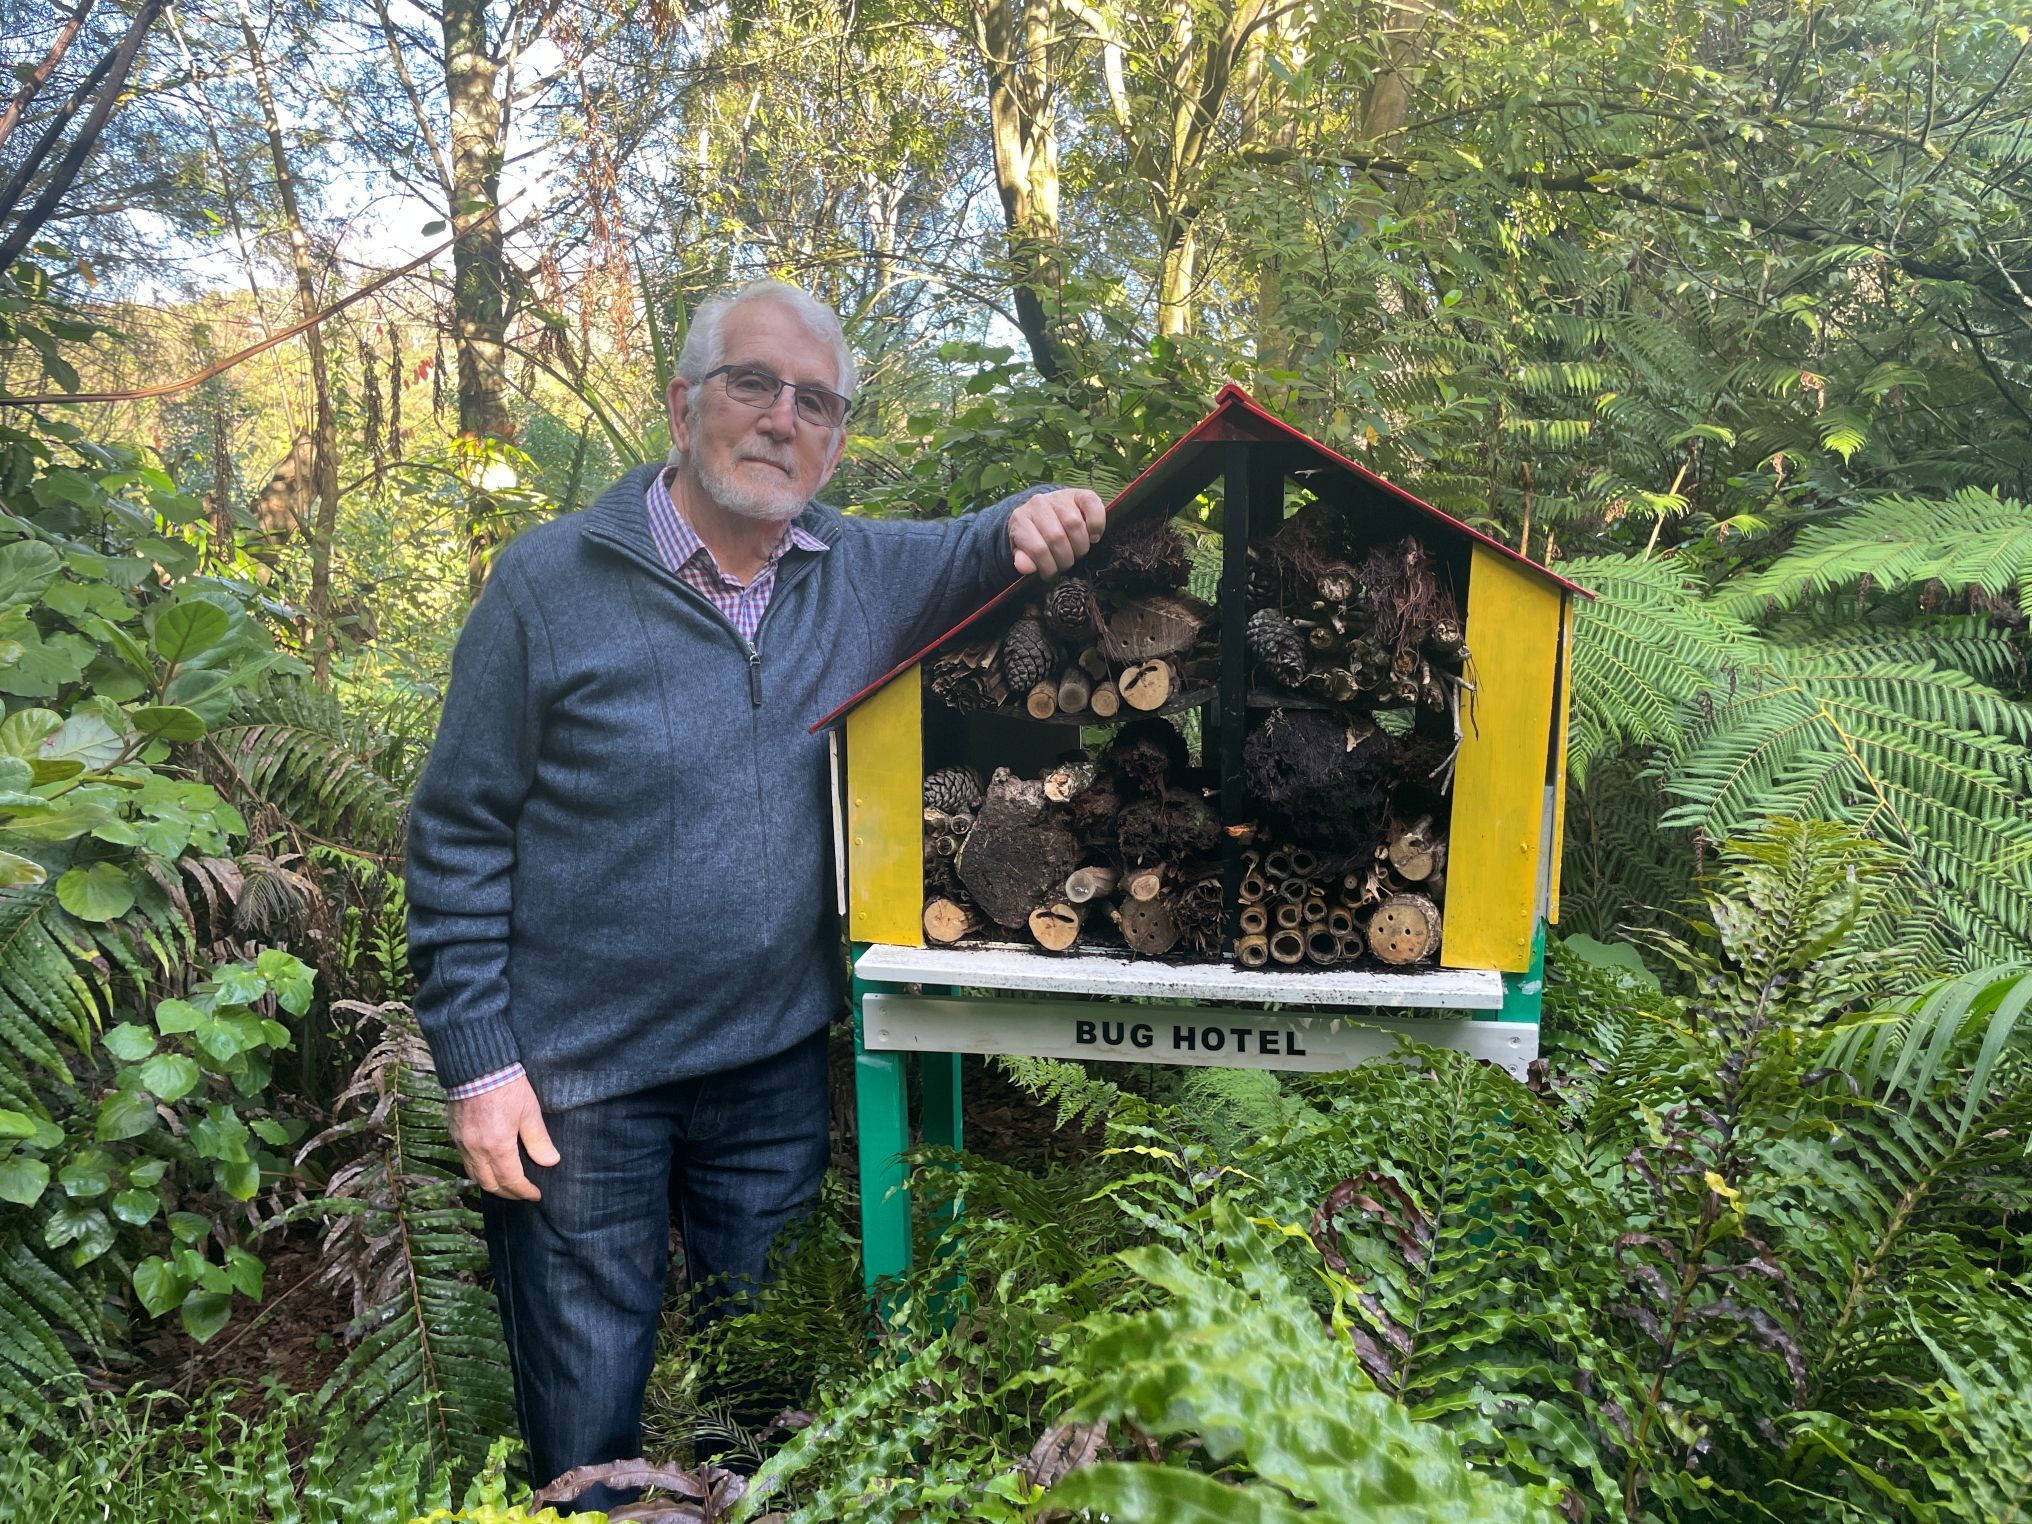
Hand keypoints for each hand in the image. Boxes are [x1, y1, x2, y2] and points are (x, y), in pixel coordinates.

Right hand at [447, 1074, 559, 1200]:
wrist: (476, 1065)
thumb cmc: (506, 1085)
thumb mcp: (529, 1112)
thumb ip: (539, 1140)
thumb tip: (550, 1162)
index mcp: (497, 1147)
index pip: (511, 1181)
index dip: (524, 1191)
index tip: (535, 1195)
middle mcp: (475, 1150)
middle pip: (489, 1184)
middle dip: (507, 1193)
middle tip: (522, 1193)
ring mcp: (462, 1142)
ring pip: (474, 1174)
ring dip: (491, 1184)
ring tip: (507, 1184)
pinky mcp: (455, 1133)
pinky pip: (465, 1161)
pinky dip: (478, 1170)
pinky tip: (489, 1165)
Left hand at [1010, 487, 1106, 580]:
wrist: (1043, 511)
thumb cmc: (1034, 535)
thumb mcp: (1023, 549)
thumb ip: (1023, 559)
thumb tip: (1026, 568)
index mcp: (1020, 519)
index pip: (1038, 549)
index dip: (1048, 567)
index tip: (1052, 573)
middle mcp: (1038, 503)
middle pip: (1057, 538)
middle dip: (1065, 559)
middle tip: (1065, 563)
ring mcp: (1060, 496)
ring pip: (1075, 524)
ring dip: (1080, 546)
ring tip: (1077, 552)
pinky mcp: (1080, 493)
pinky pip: (1093, 506)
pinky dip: (1096, 525)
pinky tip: (1093, 537)